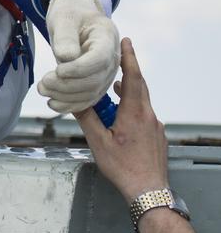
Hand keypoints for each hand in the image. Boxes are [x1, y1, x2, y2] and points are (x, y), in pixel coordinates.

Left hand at [38, 0, 119, 113]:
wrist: (76, 20)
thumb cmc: (70, 15)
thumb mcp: (65, 18)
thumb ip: (66, 37)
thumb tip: (66, 58)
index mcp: (107, 37)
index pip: (99, 59)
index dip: (79, 69)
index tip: (58, 70)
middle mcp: (112, 58)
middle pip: (95, 80)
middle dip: (67, 85)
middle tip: (43, 82)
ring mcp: (106, 73)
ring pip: (90, 94)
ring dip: (64, 96)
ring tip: (43, 89)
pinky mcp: (97, 84)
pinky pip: (87, 100)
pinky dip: (69, 105)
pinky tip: (52, 103)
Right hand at [76, 38, 168, 199]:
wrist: (149, 191)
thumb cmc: (123, 168)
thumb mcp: (98, 142)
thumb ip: (87, 118)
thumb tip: (74, 101)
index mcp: (135, 113)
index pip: (133, 77)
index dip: (129, 58)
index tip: (126, 42)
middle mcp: (149, 116)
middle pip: (139, 87)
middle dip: (127, 72)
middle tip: (116, 60)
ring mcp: (156, 127)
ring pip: (141, 102)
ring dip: (129, 93)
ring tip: (115, 89)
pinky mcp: (158, 137)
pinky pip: (145, 115)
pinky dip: (133, 109)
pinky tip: (123, 117)